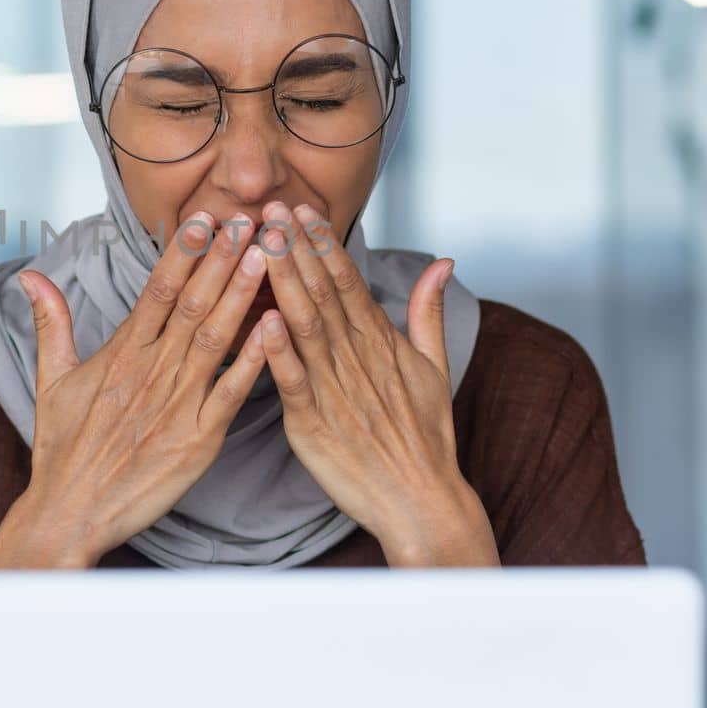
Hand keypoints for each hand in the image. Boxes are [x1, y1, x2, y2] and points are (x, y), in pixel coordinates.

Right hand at [0, 212, 271, 568]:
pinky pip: (231, 393)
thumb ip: (51, 322)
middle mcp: (150, 372)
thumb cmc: (62, 448)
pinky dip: (252, 360)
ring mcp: (176, 405)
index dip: (183, 251)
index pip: (157, 290)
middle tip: (248, 219)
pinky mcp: (197, 440)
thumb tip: (32, 275)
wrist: (70, 511)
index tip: (203, 216)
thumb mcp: (50, 379)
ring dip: (241, 295)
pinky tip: (274, 329)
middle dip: (221, 259)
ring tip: (264, 256)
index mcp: (121, 354)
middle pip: (192, 304)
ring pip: (214, 339)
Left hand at [251, 201, 498, 567]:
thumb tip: (443, 261)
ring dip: (284, 284)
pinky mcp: (315, 423)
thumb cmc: (424, 436)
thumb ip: (428, 311)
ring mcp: (336, 389)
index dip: (323, 242)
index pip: (347, 281)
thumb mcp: (434, 367)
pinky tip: (263, 320)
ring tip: (264, 245)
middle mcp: (358, 358)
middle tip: (272, 207)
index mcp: (380, 341)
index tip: (300, 207)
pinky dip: (279, 352)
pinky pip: (294, 381)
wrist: (422, 500)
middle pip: (323, 293)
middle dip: (297, 248)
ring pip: (306, 326)